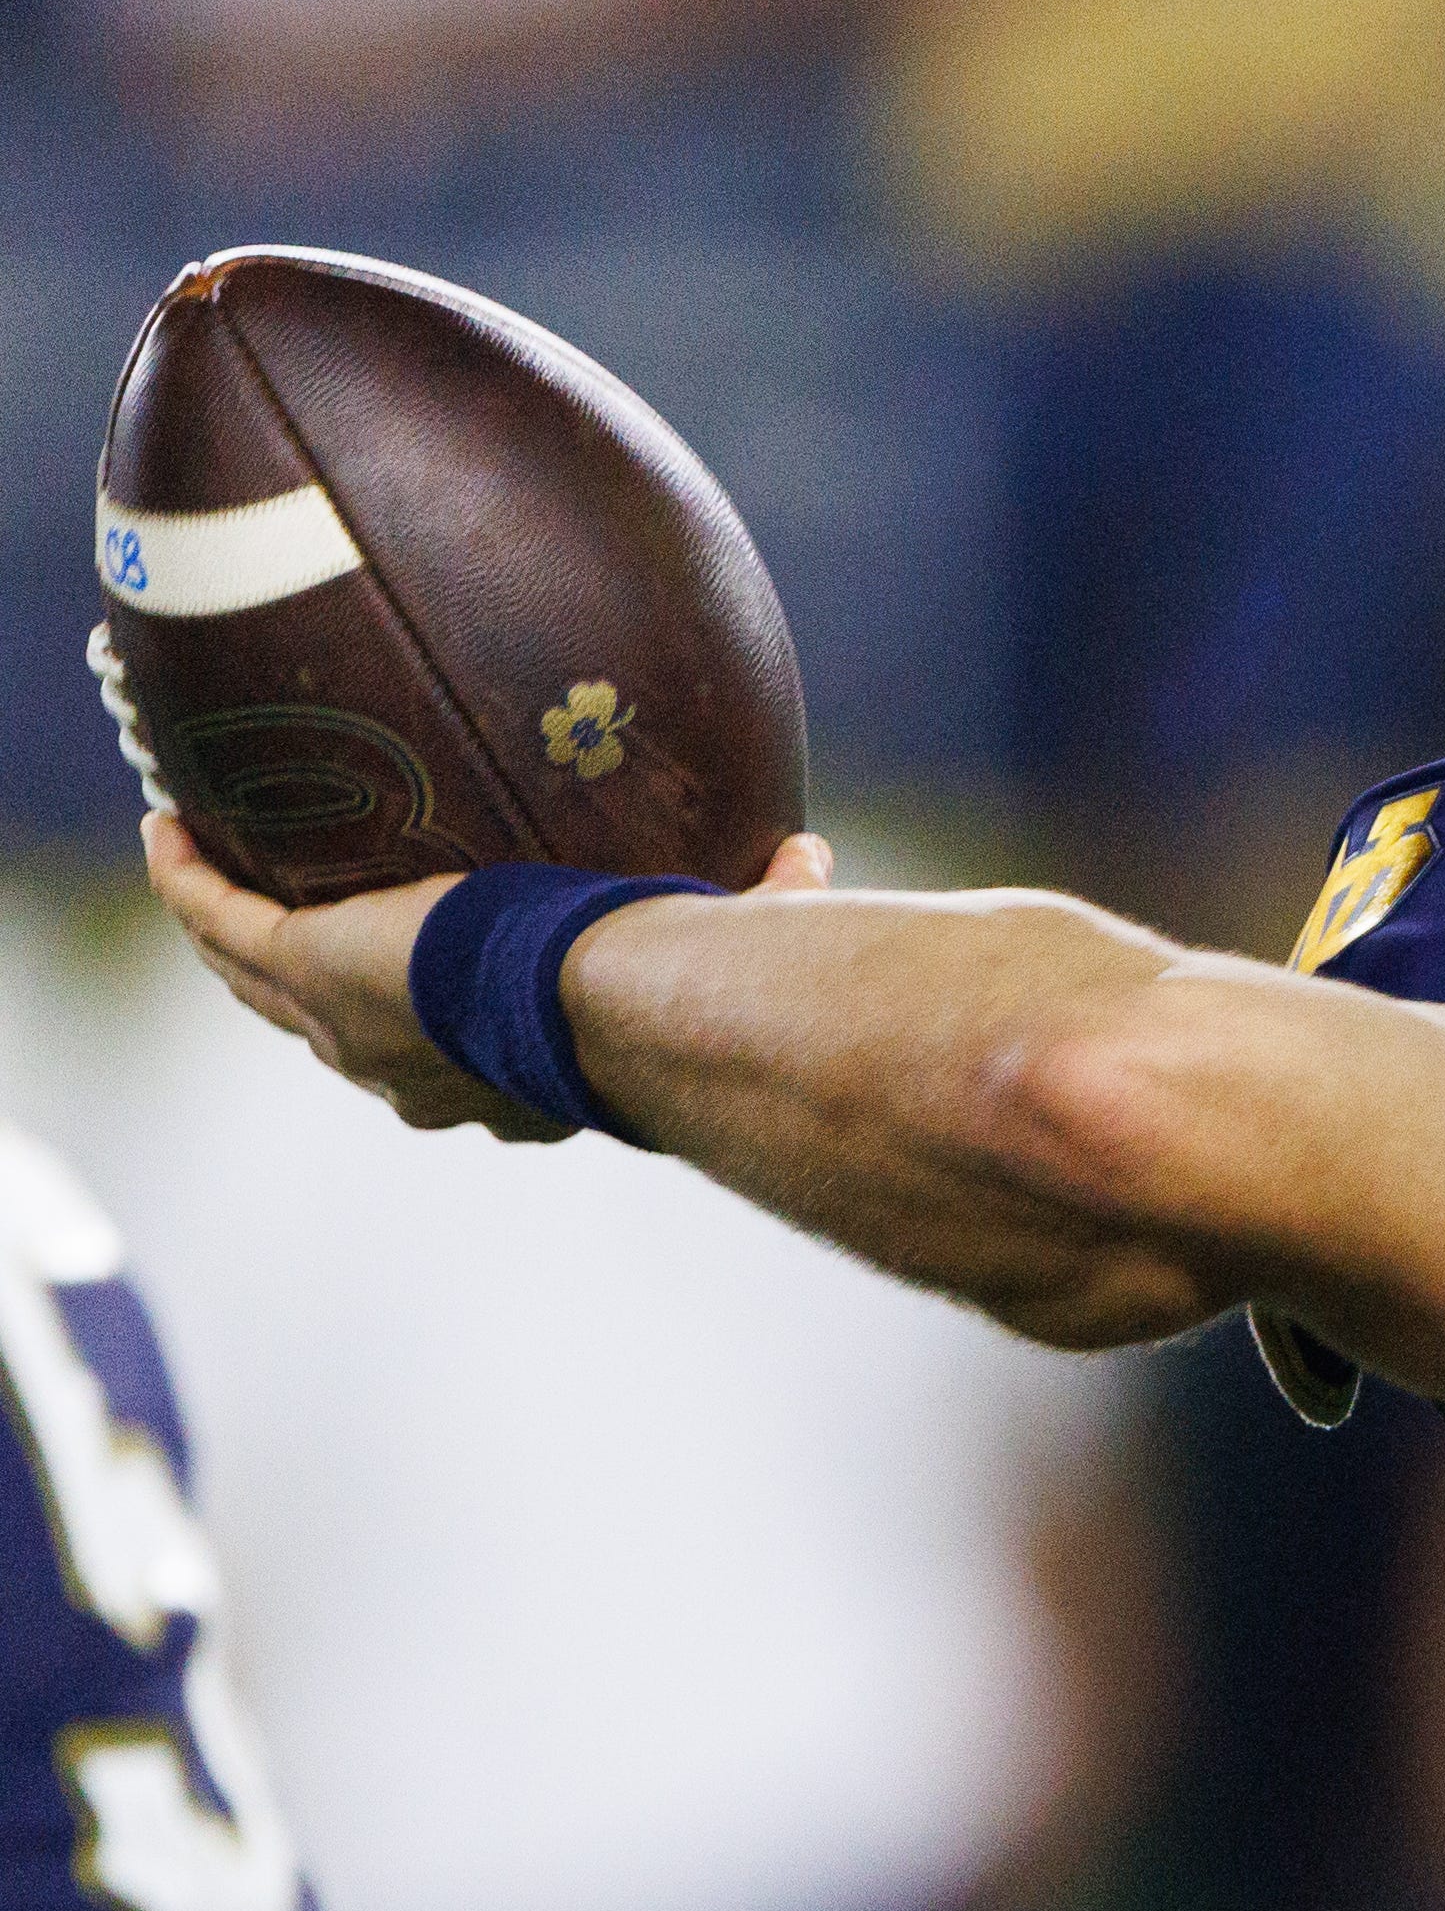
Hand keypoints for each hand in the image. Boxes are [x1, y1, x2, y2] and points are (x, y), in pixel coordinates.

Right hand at [142, 814, 833, 1137]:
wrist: (611, 1004)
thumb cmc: (674, 996)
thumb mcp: (706, 948)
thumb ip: (756, 901)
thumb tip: (808, 855)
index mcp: (499, 1082)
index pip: (445, 1065)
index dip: (427, 1030)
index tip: (428, 981)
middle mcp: (410, 1071)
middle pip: (330, 1029)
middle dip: (303, 981)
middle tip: (282, 922)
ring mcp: (346, 1025)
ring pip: (260, 978)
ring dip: (230, 925)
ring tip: (204, 864)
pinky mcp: (307, 963)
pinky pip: (219, 918)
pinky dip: (191, 877)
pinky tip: (170, 828)